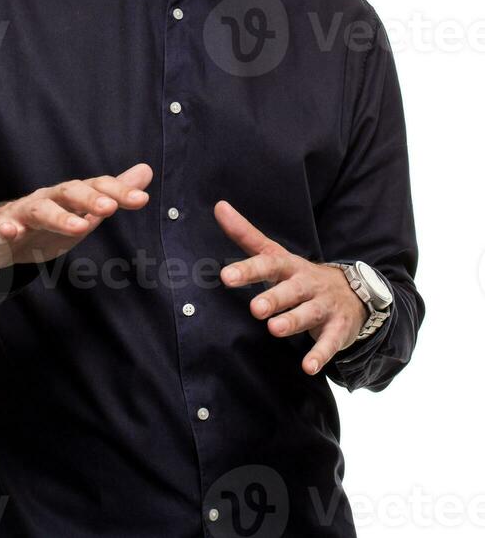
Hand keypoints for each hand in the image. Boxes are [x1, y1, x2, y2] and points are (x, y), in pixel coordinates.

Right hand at [0, 162, 152, 269]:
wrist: (0, 236)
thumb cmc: (48, 223)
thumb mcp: (85, 210)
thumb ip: (114, 193)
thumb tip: (146, 170)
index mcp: (71, 195)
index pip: (97, 187)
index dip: (118, 193)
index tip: (142, 200)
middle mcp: (49, 198)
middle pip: (69, 192)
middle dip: (90, 199)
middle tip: (109, 209)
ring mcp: (23, 212)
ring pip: (40, 210)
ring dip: (59, 217)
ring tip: (79, 227)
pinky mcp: (1, 229)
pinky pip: (2, 228)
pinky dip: (6, 228)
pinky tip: (11, 231)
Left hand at [214, 200, 368, 375]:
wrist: (353, 292)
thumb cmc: (300, 275)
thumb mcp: (275, 254)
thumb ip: (246, 234)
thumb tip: (219, 206)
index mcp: (289, 266)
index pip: (267, 263)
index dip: (248, 269)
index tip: (225, 276)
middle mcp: (307, 283)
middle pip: (290, 289)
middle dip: (274, 298)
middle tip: (255, 308)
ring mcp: (324, 305)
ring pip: (308, 313)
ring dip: (293, 321)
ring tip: (274, 329)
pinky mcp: (338, 328)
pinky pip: (330, 342)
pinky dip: (320, 354)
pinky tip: (308, 367)